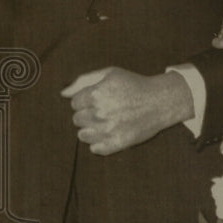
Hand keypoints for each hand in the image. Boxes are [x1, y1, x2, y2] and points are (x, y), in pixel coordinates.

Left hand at [61, 67, 193, 154]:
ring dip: (91, 129)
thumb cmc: (134, 85)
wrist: (160, 101)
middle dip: (87, 114)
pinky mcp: (117, 143)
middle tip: (104, 110)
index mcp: (97, 94)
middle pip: (77, 119)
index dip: (85, 101)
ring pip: (82, 135)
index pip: (74, 103)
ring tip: (106, 122)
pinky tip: (109, 133)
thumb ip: (83, 80)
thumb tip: (62, 93)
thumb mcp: (109, 74)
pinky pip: (95, 149)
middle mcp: (100, 113)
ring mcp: (108, 130)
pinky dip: (99, 143)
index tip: (98, 100)